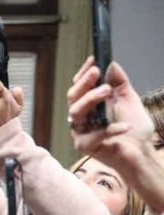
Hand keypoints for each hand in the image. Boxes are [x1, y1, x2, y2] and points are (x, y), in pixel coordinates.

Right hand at [67, 59, 156, 175]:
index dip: (84, 74)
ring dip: (90, 99)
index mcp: (90, 106)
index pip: (80, 87)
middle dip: (84, 83)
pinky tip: (124, 126)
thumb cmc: (134, 131)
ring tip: (107, 91)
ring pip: (76, 113)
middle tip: (96, 72)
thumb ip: (120, 83)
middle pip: (73, 98)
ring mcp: (81, 132)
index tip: (93, 60)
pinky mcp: (86, 146)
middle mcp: (81, 118)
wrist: (141, 154)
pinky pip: (93, 135)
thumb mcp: (129, 100)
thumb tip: (111, 64)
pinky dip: (110, 129)